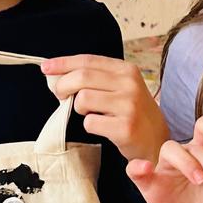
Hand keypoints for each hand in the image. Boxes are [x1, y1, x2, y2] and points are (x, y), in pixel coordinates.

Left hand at [41, 53, 167, 162]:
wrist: (157, 142)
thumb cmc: (133, 114)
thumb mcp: (121, 88)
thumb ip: (94, 79)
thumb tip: (56, 75)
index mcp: (127, 70)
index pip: (88, 61)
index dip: (63, 63)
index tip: (46, 67)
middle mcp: (130, 84)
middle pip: (82, 77)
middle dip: (62, 86)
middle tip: (59, 96)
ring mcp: (129, 106)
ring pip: (83, 99)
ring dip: (78, 108)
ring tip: (90, 114)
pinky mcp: (125, 127)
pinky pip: (90, 123)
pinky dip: (89, 126)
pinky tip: (102, 127)